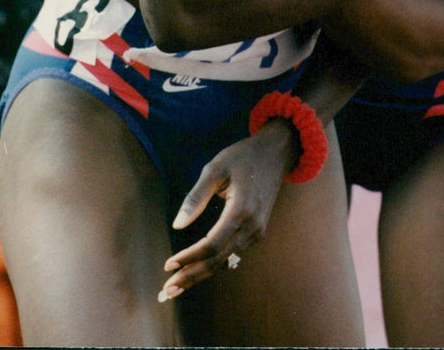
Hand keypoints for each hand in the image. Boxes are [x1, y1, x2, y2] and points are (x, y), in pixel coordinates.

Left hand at [158, 120, 298, 300]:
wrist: (275, 152)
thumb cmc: (243, 157)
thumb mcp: (216, 168)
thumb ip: (196, 197)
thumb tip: (177, 226)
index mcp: (241, 209)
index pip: (211, 245)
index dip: (189, 258)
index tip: (168, 265)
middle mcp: (252, 225)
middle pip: (218, 260)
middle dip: (192, 276)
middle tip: (167, 291)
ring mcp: (258, 230)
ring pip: (226, 260)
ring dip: (202, 273)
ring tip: (179, 284)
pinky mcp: (258, 230)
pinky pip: (234, 253)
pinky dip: (215, 263)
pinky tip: (199, 268)